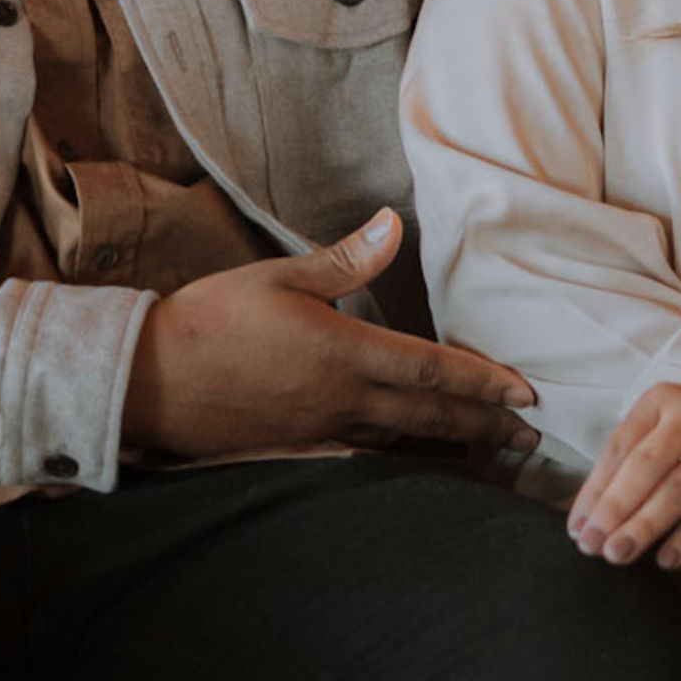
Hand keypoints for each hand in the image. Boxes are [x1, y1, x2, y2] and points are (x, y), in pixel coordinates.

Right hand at [120, 212, 537, 463]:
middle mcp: (343, 401)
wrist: (150, 382)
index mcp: (343, 354)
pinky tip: (417, 456)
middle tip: (529, 435)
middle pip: (431, 416)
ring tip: (489, 449)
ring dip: (452, 445)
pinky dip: (405, 456)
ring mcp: (323, 432)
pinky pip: (369, 455)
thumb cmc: (211, 320)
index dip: (483, 381)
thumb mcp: (278, 278)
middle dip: (484, 425)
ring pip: (404, 441)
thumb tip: (394, 224)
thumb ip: (345, 260)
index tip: (525, 391)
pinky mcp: (302, 449)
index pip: (431, 369)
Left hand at [569, 372, 680, 568]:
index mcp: (661, 402)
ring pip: (675, 491)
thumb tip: (595, 511)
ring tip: (617, 554)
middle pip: (642, 468)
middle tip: (590, 545)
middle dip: (612, 510)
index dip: (594, 491)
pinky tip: (667, 559)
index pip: (618, 449)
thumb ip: (640, 456)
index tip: (576, 526)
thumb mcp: (674, 423)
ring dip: (643, 526)